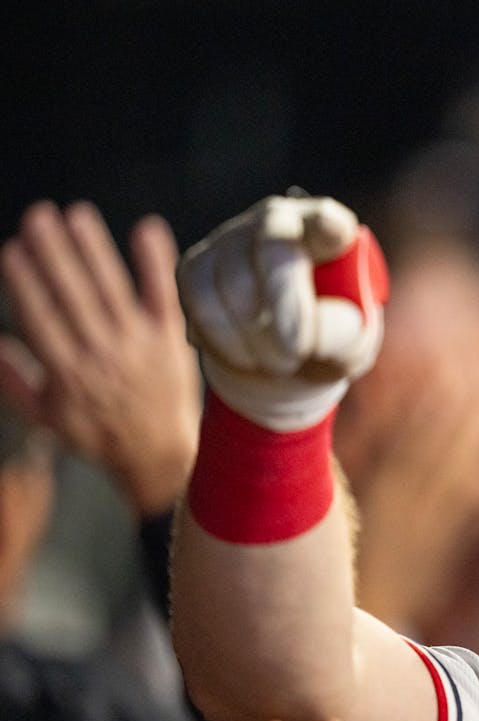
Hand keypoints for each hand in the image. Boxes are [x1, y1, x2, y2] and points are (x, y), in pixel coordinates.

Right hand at [0, 201, 200, 516]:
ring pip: (112, 289)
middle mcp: (103, 354)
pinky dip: (156, 263)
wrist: (162, 456)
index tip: (11, 250)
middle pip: (74, 296)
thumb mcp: (47, 419)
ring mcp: (140, 344)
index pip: (42, 319)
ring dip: (94, 250)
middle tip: (38, 216)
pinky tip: (146, 228)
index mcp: (68, 373)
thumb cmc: (99, 434)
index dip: (26, 284)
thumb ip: (16, 382)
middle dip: (54, 254)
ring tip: (77, 215)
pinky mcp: (171, 338)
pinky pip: (165, 295)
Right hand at [177, 196, 384, 431]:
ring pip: (234, 283)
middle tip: (297, 352)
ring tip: (281, 362)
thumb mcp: (352, 344)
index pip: (329, 219)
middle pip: (273, 246)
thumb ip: (343, 334)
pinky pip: (201, 304)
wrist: (284, 357)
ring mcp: (231, 239)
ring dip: (258, 338)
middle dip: (286, 304)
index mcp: (330, 233)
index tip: (331, 227)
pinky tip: (247, 357)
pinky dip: (226, 342)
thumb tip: (306, 335)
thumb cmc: (328, 340)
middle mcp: (278, 222)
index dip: (327, 222)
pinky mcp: (195, 266)